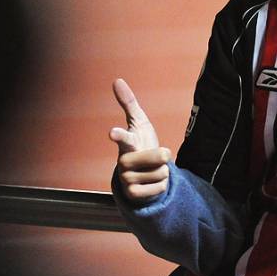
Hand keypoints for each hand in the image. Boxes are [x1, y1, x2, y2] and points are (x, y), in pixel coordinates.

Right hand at [109, 78, 170, 203]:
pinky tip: (150, 184)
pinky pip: (159, 187)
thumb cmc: (140, 144)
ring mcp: (126, 180)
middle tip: (157, 157)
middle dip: (164, 156)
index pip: (123, 138)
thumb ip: (128, 103)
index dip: (119, 135)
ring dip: (163, 172)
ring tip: (152, 170)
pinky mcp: (133, 195)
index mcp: (126, 144)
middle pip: (159, 157)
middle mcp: (123, 162)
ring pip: (162, 172)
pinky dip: (161, 186)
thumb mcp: (139, 123)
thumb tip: (117, 80)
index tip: (112, 132)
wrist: (142, 173)